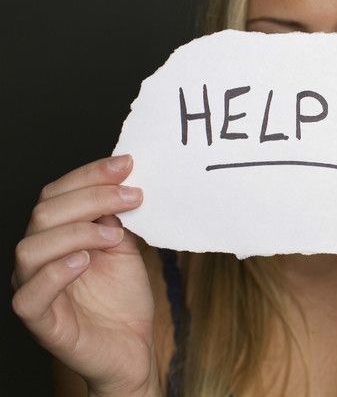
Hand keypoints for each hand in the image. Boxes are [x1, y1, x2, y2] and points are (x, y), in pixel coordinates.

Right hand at [11, 155, 159, 396]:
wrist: (132, 347)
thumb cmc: (123, 298)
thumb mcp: (124, 247)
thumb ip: (115, 218)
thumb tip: (121, 180)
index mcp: (57, 236)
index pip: (58, 194)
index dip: (90, 174)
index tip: (126, 164)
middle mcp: (40, 258)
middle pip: (45, 213)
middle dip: (92, 196)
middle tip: (133, 196)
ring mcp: (36, 288)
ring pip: (31, 247)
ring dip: (77, 231)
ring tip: (115, 235)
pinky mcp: (42, 322)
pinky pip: (29, 295)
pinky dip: (56, 272)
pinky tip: (85, 261)